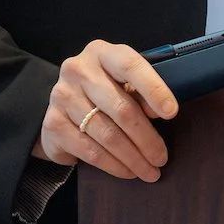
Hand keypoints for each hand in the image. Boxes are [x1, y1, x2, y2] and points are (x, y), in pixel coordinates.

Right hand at [35, 39, 179, 181]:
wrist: (63, 107)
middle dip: (147, 139)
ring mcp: (62, 96)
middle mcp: (78, 70)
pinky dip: (113, 165)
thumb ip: (140, 92)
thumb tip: (161, 112)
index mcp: (101, 53)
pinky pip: (90, 151)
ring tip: (149, 171)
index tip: (171, 113)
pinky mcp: (53, 124)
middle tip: (162, 158)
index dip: (154, 89)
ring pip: (107, 135)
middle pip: (121, 108)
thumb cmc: (104, 91)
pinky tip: (127, 171)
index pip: (130, 65)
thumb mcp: (122, 83)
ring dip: (133, 158)